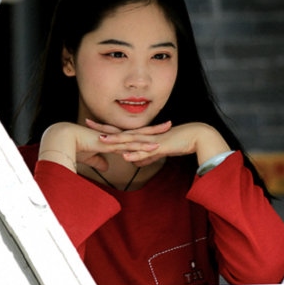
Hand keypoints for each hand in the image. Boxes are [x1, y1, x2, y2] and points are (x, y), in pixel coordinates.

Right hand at [38, 121, 161, 173]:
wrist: (65, 140)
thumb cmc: (74, 148)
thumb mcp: (90, 158)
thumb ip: (99, 161)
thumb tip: (106, 167)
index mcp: (112, 139)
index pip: (131, 135)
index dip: (143, 133)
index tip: (155, 131)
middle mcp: (115, 137)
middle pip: (138, 132)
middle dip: (154, 129)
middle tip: (168, 124)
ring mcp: (114, 140)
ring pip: (137, 137)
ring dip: (152, 135)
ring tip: (167, 131)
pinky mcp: (112, 145)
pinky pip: (131, 146)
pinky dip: (143, 146)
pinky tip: (154, 147)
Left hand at [86, 120, 229, 166]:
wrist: (197, 136)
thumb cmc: (178, 142)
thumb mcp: (158, 152)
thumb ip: (146, 157)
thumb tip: (134, 163)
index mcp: (142, 136)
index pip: (120, 131)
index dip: (105, 128)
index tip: (90, 124)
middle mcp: (144, 135)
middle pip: (120, 131)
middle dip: (104, 127)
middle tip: (86, 121)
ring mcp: (152, 140)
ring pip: (131, 140)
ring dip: (117, 140)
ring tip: (102, 140)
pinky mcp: (161, 146)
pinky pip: (146, 151)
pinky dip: (136, 154)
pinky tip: (127, 156)